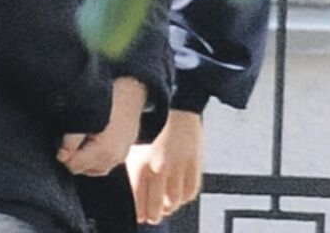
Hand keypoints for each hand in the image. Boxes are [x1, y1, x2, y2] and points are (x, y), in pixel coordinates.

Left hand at [57, 77, 145, 175]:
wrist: (132, 88)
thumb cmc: (107, 98)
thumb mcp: (85, 115)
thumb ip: (71, 139)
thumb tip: (61, 156)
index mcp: (104, 150)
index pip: (74, 166)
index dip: (63, 154)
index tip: (58, 140)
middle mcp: (114, 157)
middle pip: (83, 169)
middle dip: (73, 156)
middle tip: (67, 137)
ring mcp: (121, 156)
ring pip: (94, 169)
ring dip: (83, 158)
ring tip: (78, 140)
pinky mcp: (124, 151)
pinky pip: (105, 164)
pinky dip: (94, 158)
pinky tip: (88, 143)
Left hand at [125, 109, 202, 223]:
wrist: (178, 110)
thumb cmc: (156, 128)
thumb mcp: (137, 147)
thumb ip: (136, 170)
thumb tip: (136, 195)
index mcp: (141, 162)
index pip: (138, 198)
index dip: (139, 211)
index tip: (140, 216)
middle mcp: (159, 167)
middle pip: (156, 205)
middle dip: (154, 215)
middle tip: (153, 218)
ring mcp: (177, 167)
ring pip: (175, 201)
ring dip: (170, 208)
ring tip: (166, 208)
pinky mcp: (194, 165)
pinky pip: (191, 191)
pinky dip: (185, 197)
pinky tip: (180, 196)